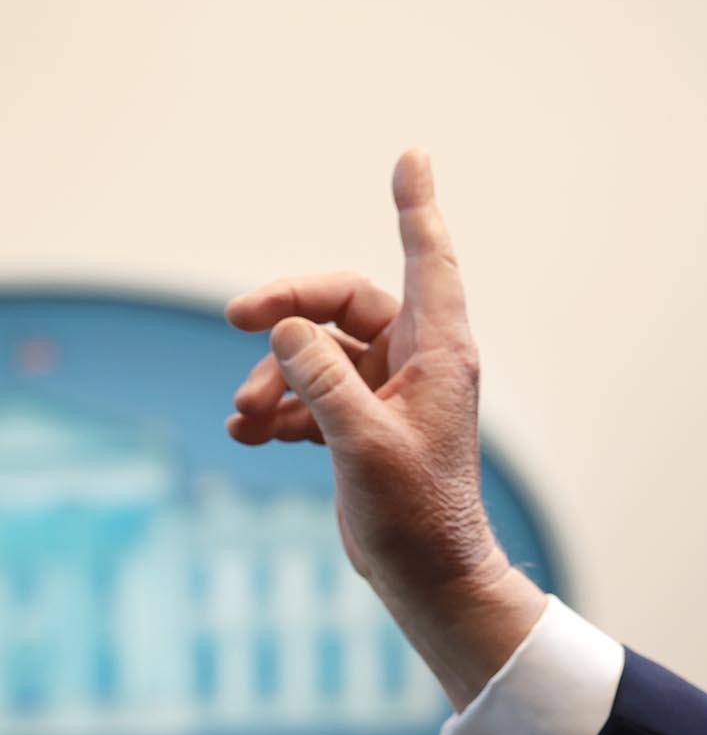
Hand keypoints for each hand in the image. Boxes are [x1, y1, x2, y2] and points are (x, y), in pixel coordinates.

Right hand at [225, 150, 544, 708]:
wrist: (426, 577)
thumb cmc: (416, 515)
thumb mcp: (363, 443)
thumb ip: (324, 382)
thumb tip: (288, 329)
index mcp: (440, 353)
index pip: (427, 261)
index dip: (416, 207)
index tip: (411, 157)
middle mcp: (418, 363)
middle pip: (345, 302)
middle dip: (289, 310)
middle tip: (238, 320)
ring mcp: (389, 393)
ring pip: (319, 351)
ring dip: (274, 374)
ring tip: (245, 414)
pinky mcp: (363, 424)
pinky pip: (312, 391)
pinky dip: (278, 406)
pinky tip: (248, 434)